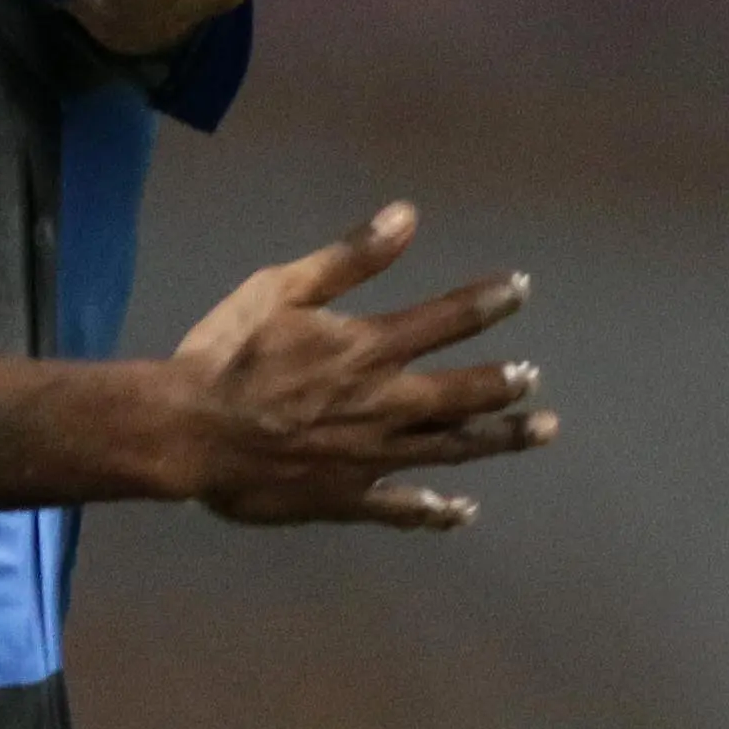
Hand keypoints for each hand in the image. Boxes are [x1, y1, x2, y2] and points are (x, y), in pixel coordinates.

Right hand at [166, 202, 548, 528]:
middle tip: (533, 377)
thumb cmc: (228, 354)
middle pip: (464, 394)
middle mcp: (384, 404)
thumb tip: (407, 215)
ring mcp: (371, 457)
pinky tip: (461, 512)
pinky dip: (433, 512)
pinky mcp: (347, 496)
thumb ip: (349, 258)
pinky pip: (401, 508)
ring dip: (499, 440)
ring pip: (450, 448)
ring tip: (540, 430)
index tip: (520, 290)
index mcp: (368, 348)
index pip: (447, 320)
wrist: (188, 433)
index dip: (489, 302)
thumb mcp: (281, 288)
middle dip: (505, 383)